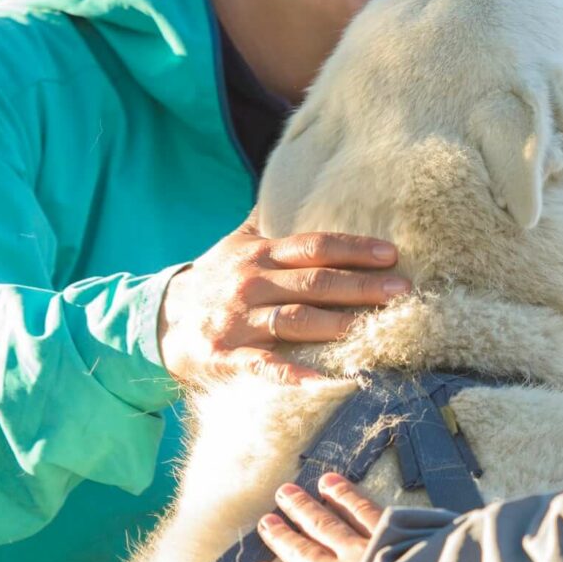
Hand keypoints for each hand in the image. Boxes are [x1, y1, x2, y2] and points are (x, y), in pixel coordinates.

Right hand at [158, 224, 407, 387]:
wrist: (159, 320)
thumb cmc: (213, 280)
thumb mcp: (235, 243)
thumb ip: (268, 220)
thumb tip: (297, 179)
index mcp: (259, 255)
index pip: (313, 247)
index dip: (354, 249)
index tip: (391, 254)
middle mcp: (251, 283)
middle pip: (313, 283)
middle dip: (360, 287)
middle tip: (402, 291)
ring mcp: (239, 321)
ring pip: (295, 321)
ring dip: (337, 325)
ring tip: (375, 329)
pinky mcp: (227, 356)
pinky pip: (264, 366)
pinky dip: (294, 375)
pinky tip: (325, 381)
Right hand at [251, 474, 386, 561]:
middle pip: (303, 553)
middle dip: (282, 537)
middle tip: (265, 522)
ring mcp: (359, 550)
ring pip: (324, 526)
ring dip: (304, 509)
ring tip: (285, 493)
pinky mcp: (386, 531)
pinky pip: (360, 509)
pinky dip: (343, 495)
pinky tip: (329, 483)